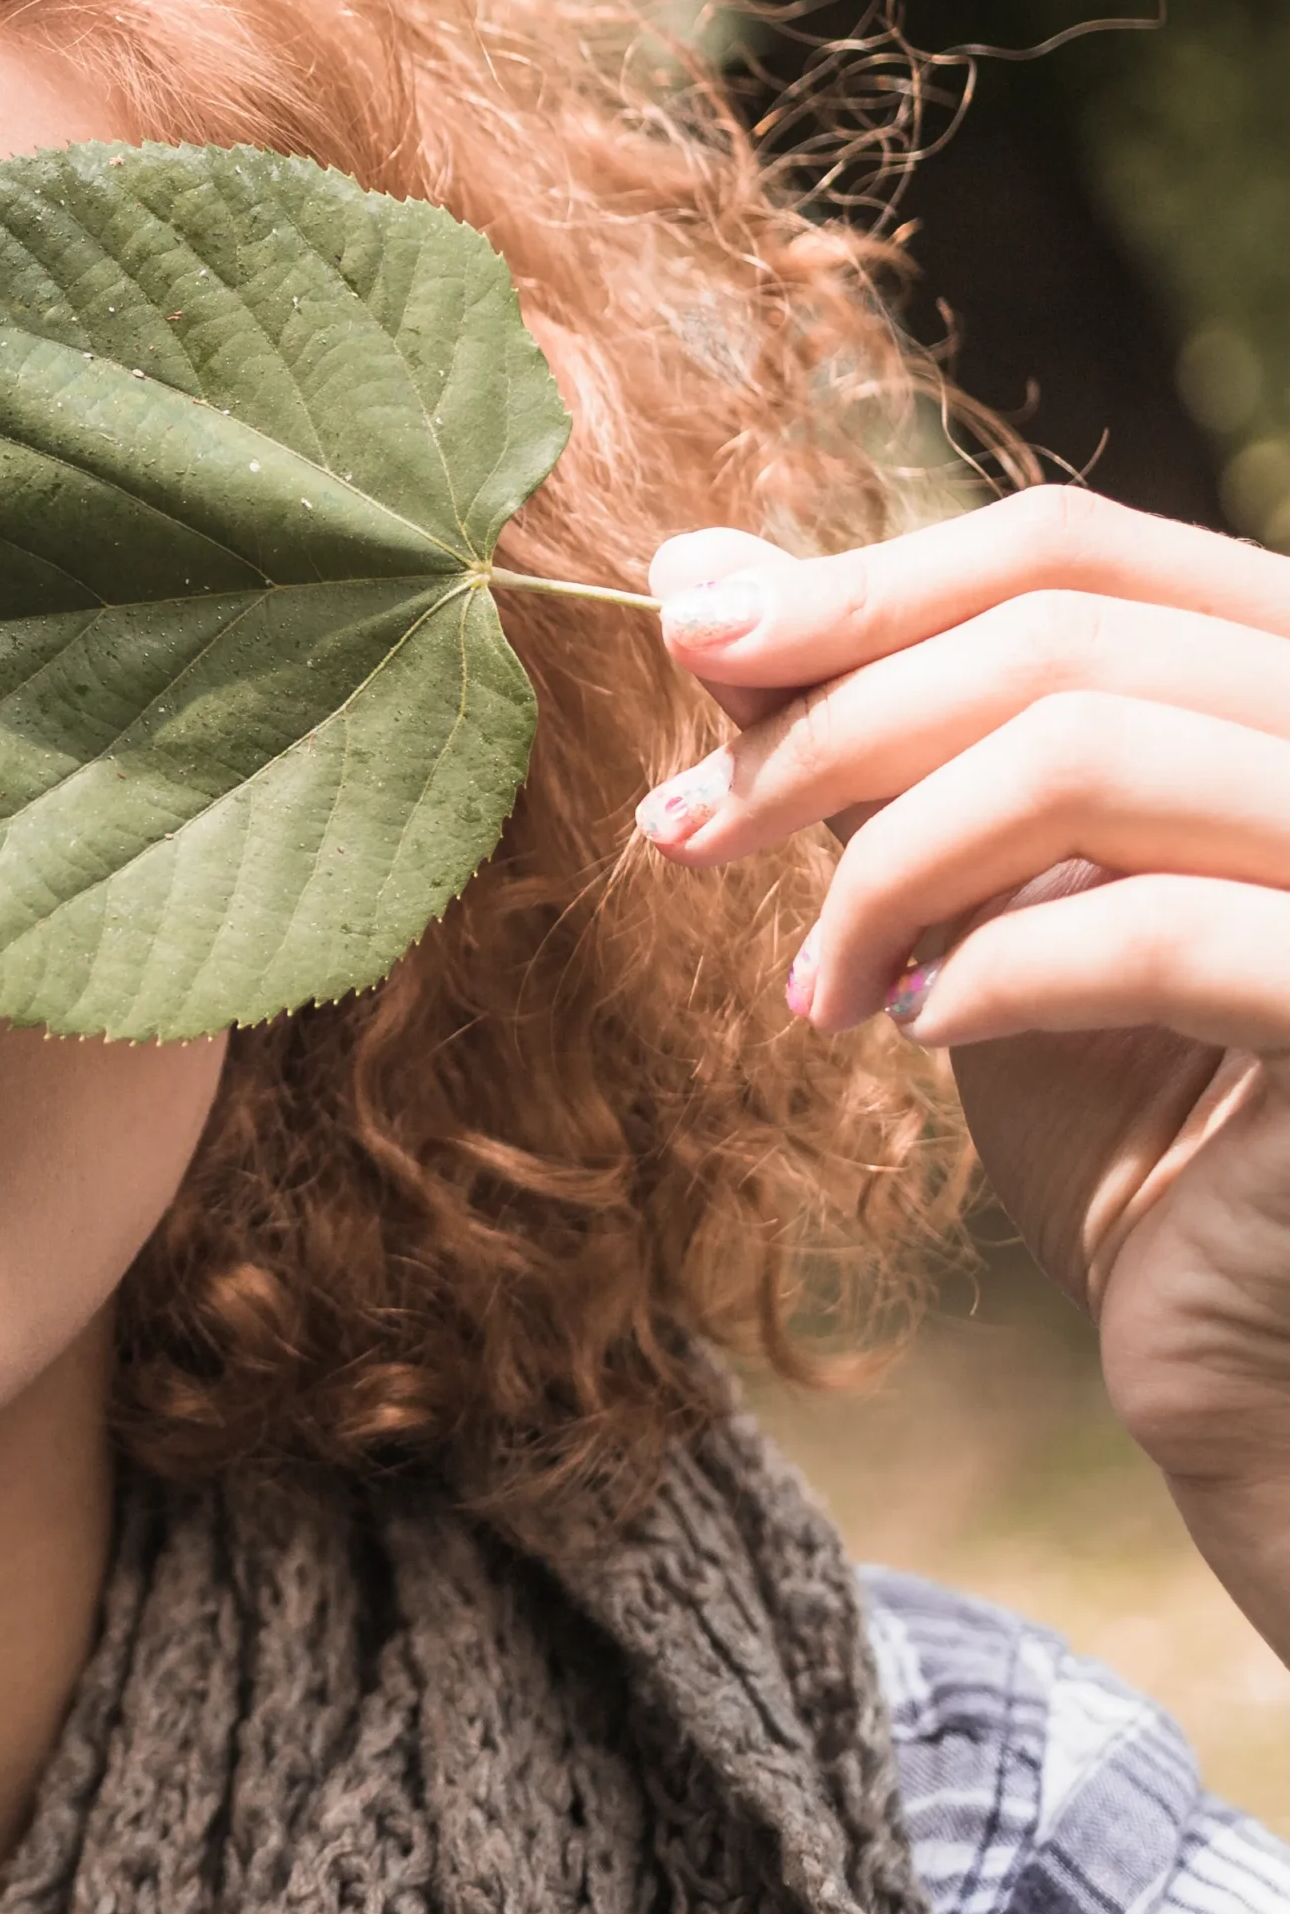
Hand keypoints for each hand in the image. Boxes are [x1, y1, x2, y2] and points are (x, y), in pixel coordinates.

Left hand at [633, 487, 1289, 1658]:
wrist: (1250, 1366)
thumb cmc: (1124, 1118)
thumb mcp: (967, 891)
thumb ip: (863, 730)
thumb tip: (693, 574)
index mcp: (1279, 677)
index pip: (1068, 548)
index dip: (862, 587)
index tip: (688, 643)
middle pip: (1056, 633)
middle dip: (829, 727)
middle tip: (683, 832)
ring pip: (1090, 751)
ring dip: (888, 864)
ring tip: (806, 989)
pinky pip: (1159, 929)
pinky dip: (997, 966)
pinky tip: (918, 1028)